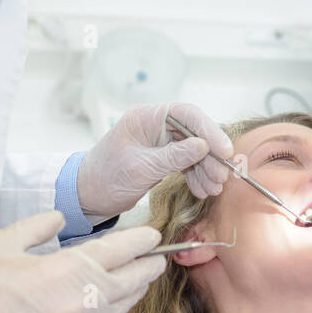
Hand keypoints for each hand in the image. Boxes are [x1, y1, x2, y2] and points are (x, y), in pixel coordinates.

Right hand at [0, 211, 166, 312]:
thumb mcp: (0, 245)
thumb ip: (37, 226)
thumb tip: (57, 220)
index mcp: (71, 269)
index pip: (124, 248)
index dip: (143, 239)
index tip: (153, 236)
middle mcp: (85, 301)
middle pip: (135, 279)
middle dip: (149, 265)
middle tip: (158, 258)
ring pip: (122, 307)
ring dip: (132, 291)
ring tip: (137, 280)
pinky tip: (102, 308)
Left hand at [76, 102, 233, 220]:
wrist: (87, 197)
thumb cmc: (105, 178)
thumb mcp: (141, 169)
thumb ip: (173, 157)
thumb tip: (204, 146)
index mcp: (146, 117)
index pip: (187, 115)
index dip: (210, 131)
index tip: (225, 151)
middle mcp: (156, 125)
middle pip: (195, 133)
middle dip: (211, 156)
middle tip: (222, 177)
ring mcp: (160, 141)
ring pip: (195, 150)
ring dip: (207, 169)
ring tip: (213, 188)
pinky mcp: (163, 157)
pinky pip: (187, 162)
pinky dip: (197, 176)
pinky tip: (202, 190)